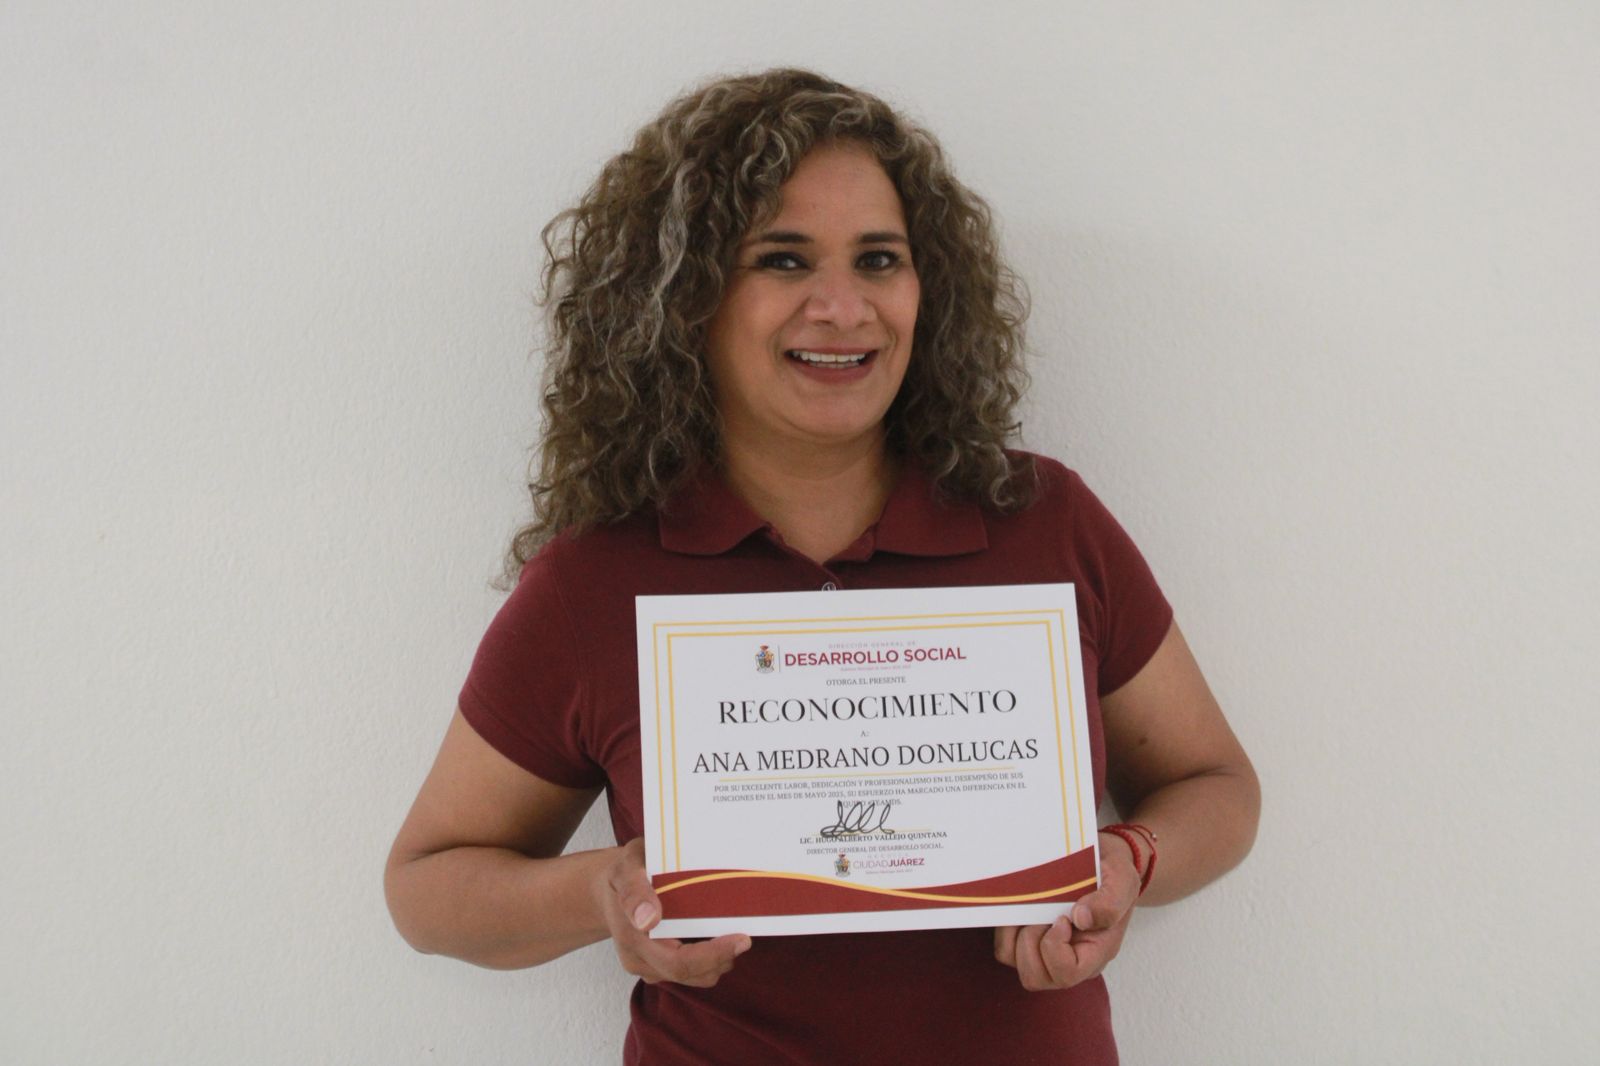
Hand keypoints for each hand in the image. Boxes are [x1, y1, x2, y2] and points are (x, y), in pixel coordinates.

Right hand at [597, 837, 750, 987]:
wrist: (605, 890)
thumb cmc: (622, 873)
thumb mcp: (625, 868)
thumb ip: (634, 890)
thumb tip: (649, 918)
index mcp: (632, 938)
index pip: (678, 962)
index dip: (713, 955)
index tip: (741, 940)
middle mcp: (639, 960)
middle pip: (689, 974)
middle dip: (721, 958)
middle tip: (745, 937)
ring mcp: (647, 967)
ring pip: (693, 977)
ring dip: (717, 960)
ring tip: (731, 933)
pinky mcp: (657, 968)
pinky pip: (689, 972)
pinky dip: (708, 959)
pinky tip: (716, 936)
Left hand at [993, 831, 1139, 990]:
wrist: (1102, 861)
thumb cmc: (1112, 873)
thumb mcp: (1123, 879)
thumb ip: (1110, 902)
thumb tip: (1081, 919)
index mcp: (1097, 952)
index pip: (1067, 973)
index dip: (1054, 947)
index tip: (1061, 917)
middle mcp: (1072, 960)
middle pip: (1036, 977)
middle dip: (1030, 940)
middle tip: (1042, 912)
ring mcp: (1048, 953)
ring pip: (1015, 962)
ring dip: (1015, 933)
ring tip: (1031, 909)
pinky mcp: (1029, 942)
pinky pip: (1005, 947)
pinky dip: (1006, 928)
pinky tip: (1021, 908)